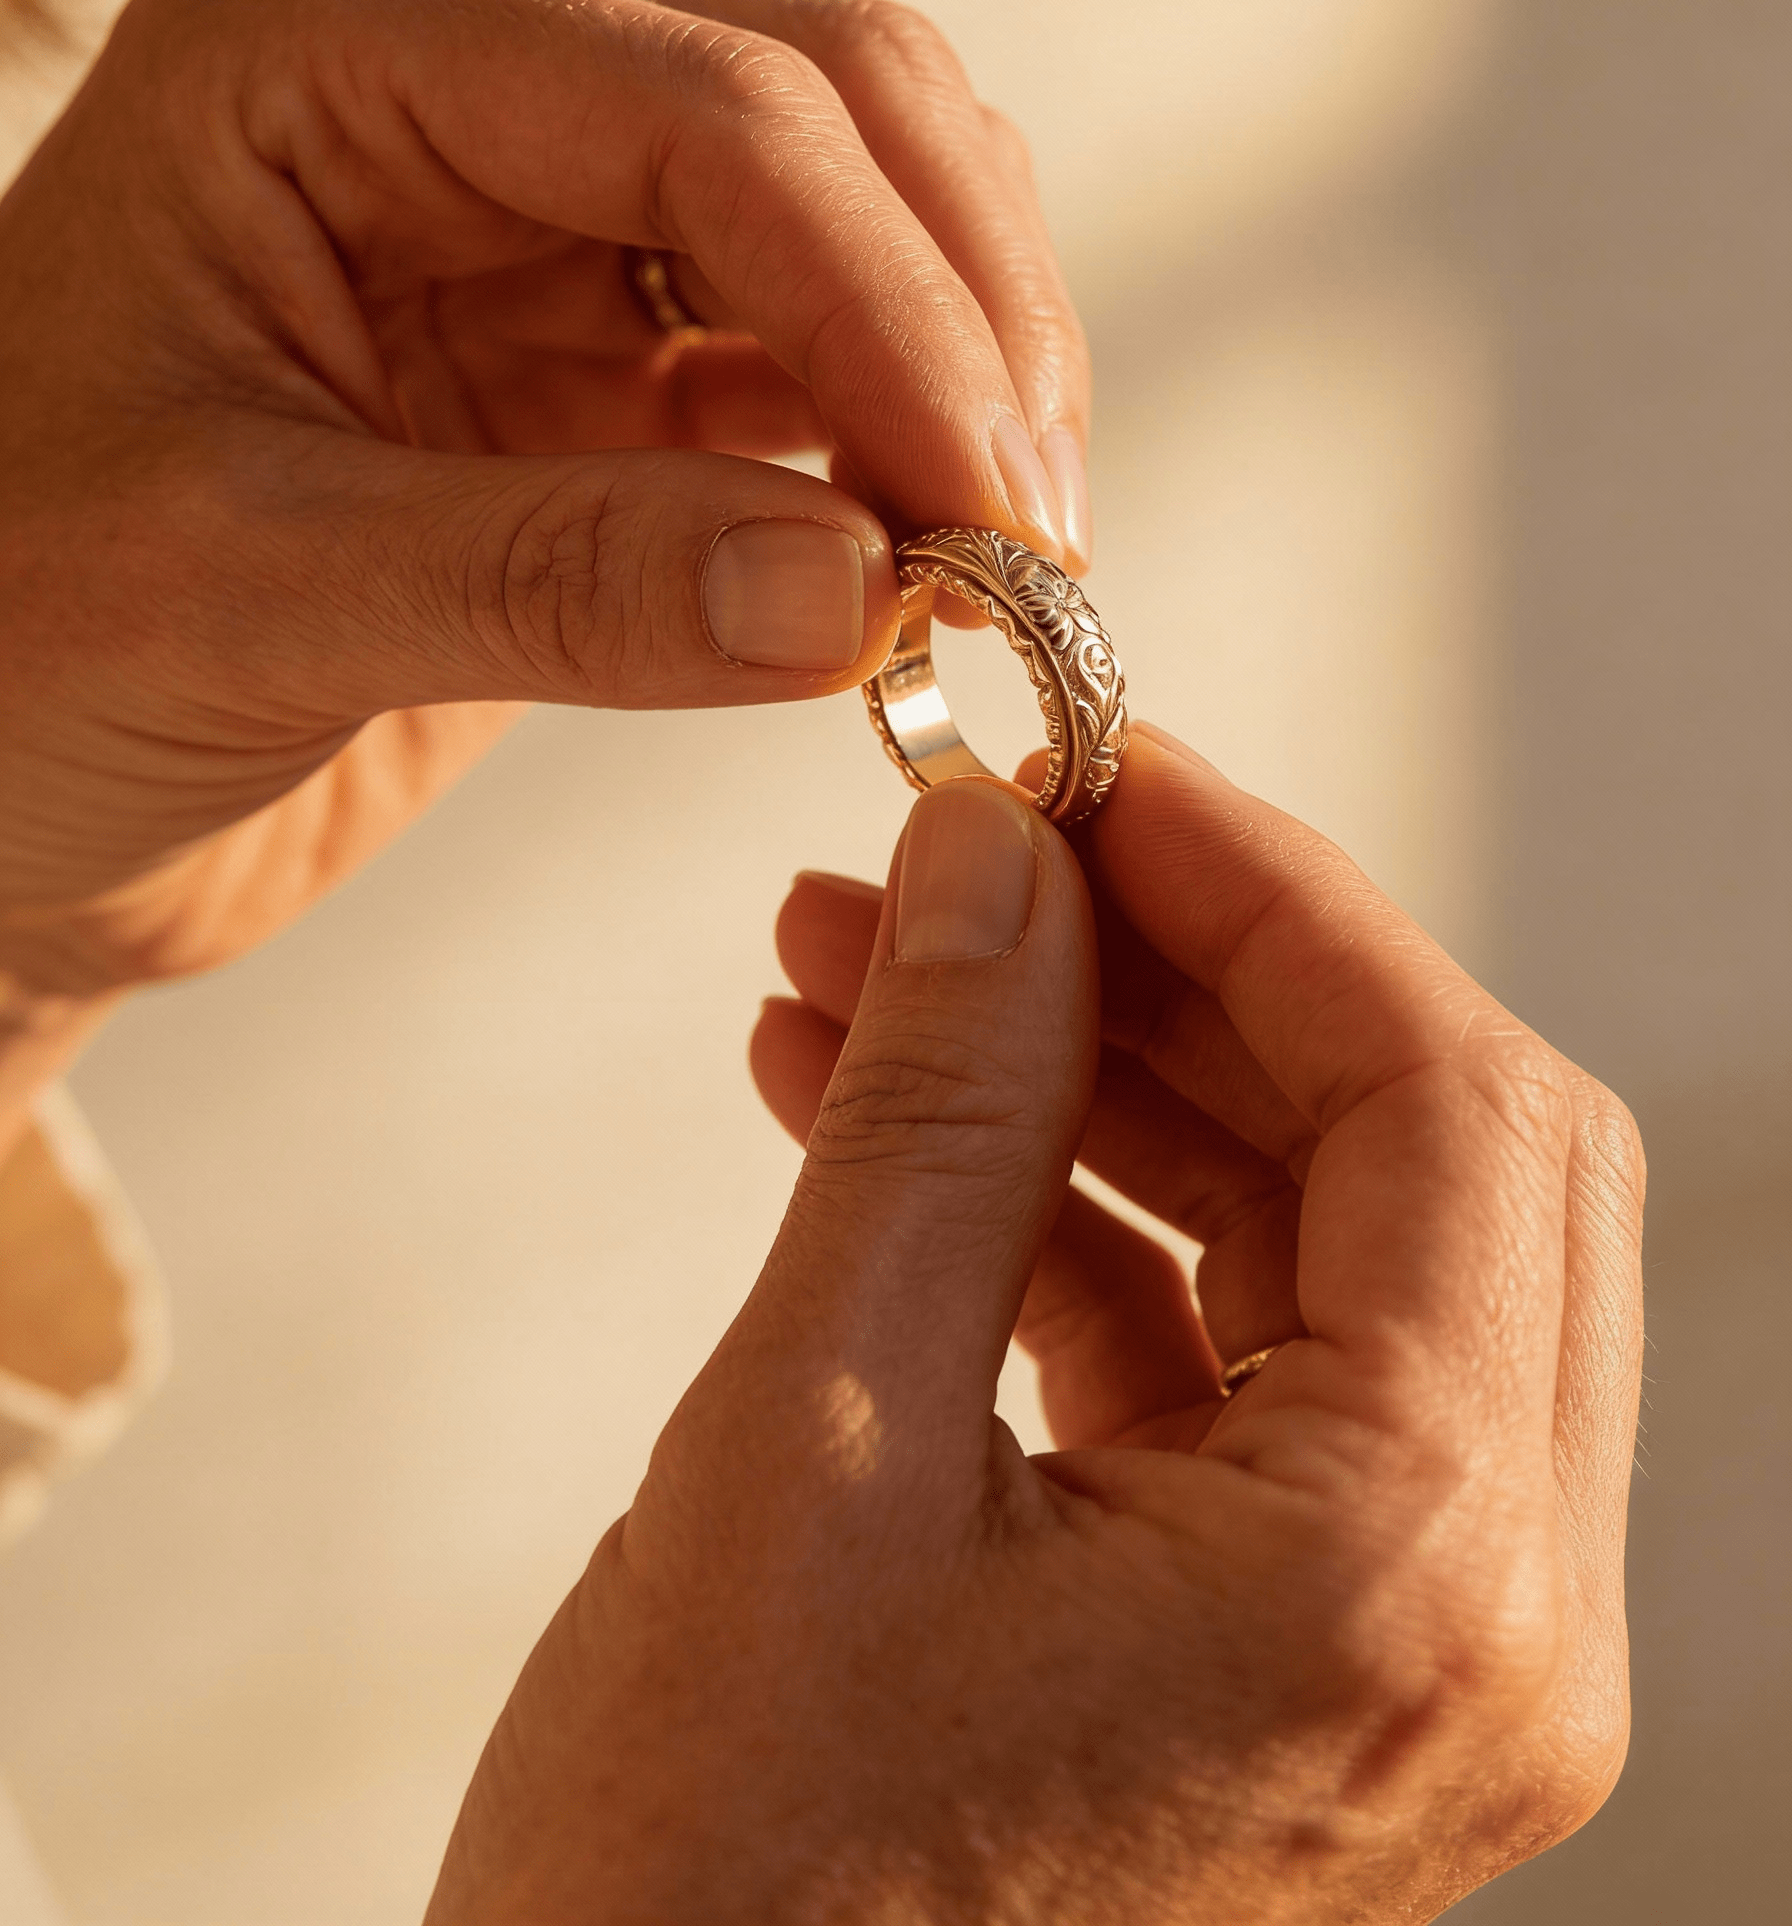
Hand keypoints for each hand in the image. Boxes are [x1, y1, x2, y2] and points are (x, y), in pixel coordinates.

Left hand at [0, 0, 1087, 1011]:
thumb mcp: (236, 599)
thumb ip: (554, 584)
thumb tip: (868, 589)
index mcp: (325, 48)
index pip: (705, 105)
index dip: (889, 297)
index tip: (990, 506)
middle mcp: (457, 95)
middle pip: (833, 109)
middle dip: (965, 316)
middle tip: (1031, 540)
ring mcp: (542, 232)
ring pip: (862, 225)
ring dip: (962, 381)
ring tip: (1002, 571)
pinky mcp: (599, 378)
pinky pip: (815, 374)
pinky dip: (903, 466)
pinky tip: (935, 577)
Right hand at [427, 731, 1642, 1923]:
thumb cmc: (705, 1910)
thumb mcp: (808, 1440)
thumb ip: (943, 1104)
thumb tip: (995, 857)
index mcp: (1416, 1576)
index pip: (1446, 1101)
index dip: (1270, 889)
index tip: (1099, 771)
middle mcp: (1485, 1629)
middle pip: (1437, 1156)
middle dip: (1204, 967)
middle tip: (998, 850)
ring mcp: (1405, 1660)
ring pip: (1334, 1248)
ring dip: (1118, 1080)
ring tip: (872, 963)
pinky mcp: (1298, 1669)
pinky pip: (1241, 1366)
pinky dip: (1086, 1222)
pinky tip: (886, 1118)